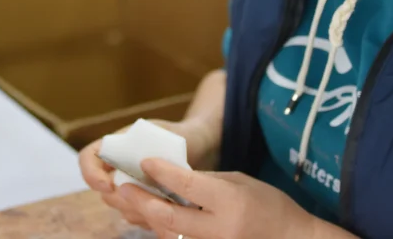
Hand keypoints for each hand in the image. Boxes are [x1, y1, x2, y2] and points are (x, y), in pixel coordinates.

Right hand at [79, 119, 220, 228]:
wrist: (194, 145)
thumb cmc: (176, 135)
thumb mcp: (163, 133)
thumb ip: (150, 148)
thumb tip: (142, 166)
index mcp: (114, 145)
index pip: (88, 158)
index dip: (91, 175)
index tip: (109, 185)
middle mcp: (115, 168)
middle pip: (105, 191)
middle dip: (122, 198)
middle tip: (147, 197)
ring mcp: (126, 186)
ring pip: (121, 207)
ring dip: (138, 209)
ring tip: (163, 202)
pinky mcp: (140, 202)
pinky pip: (136, 217)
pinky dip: (149, 218)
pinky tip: (167, 211)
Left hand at [117, 158, 344, 238]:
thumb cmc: (269, 205)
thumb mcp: (239, 182)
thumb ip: (205, 182)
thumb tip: (171, 176)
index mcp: (229, 202)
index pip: (187, 184)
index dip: (162, 171)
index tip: (145, 160)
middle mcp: (219, 229)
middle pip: (169, 217)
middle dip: (142, 200)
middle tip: (123, 186)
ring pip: (169, 234)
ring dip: (147, 217)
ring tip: (130, 199)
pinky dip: (163, 230)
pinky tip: (151, 217)